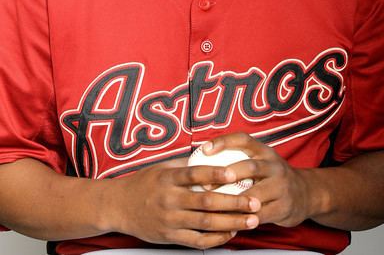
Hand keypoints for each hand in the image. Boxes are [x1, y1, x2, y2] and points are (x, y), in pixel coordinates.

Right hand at [105, 156, 261, 247]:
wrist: (118, 206)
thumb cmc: (143, 183)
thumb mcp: (161, 167)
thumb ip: (184, 163)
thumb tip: (210, 152)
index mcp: (168, 178)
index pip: (194, 174)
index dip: (215, 173)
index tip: (234, 172)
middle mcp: (169, 199)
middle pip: (206, 201)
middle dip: (233, 202)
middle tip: (255, 201)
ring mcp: (170, 220)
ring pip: (206, 223)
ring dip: (232, 222)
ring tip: (252, 220)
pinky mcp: (170, 237)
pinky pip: (197, 240)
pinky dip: (216, 238)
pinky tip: (231, 233)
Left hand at [203, 132, 313, 227]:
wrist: (306, 193)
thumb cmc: (272, 176)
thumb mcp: (261, 160)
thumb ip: (239, 158)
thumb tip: (202, 159)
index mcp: (264, 151)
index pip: (243, 140)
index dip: (223, 142)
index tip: (204, 149)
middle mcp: (274, 166)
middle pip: (251, 167)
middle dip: (229, 174)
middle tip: (207, 184)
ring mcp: (281, 187)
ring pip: (255, 195)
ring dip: (234, 202)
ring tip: (215, 207)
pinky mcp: (284, 207)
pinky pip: (260, 215)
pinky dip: (244, 219)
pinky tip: (229, 222)